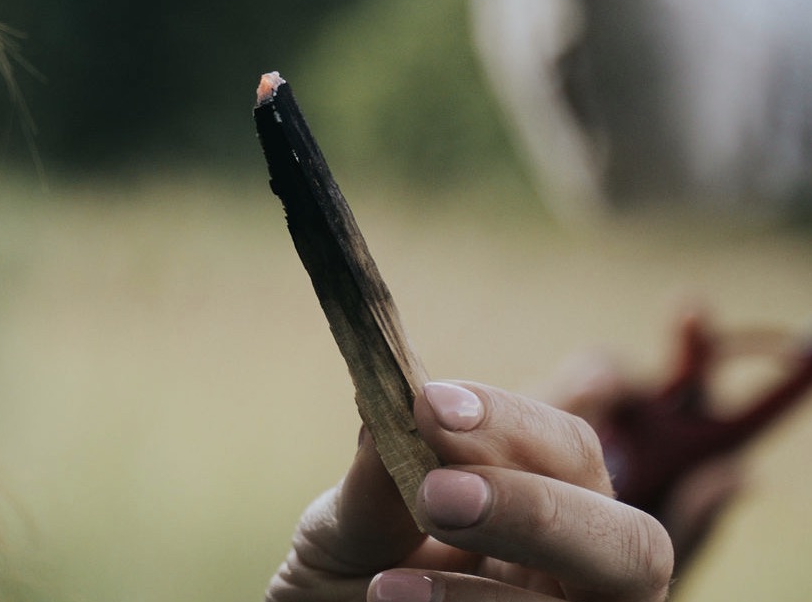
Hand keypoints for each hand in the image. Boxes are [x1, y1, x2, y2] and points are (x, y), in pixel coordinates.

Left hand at [267, 381, 673, 600]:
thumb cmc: (353, 575)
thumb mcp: (354, 526)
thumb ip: (379, 478)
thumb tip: (391, 407)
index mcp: (551, 508)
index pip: (570, 451)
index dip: (511, 422)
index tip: (429, 403)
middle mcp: (585, 578)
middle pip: (634, 545)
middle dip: (540, 512)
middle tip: (439, 495)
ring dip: (487, 586)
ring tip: (386, 584)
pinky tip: (389, 597)